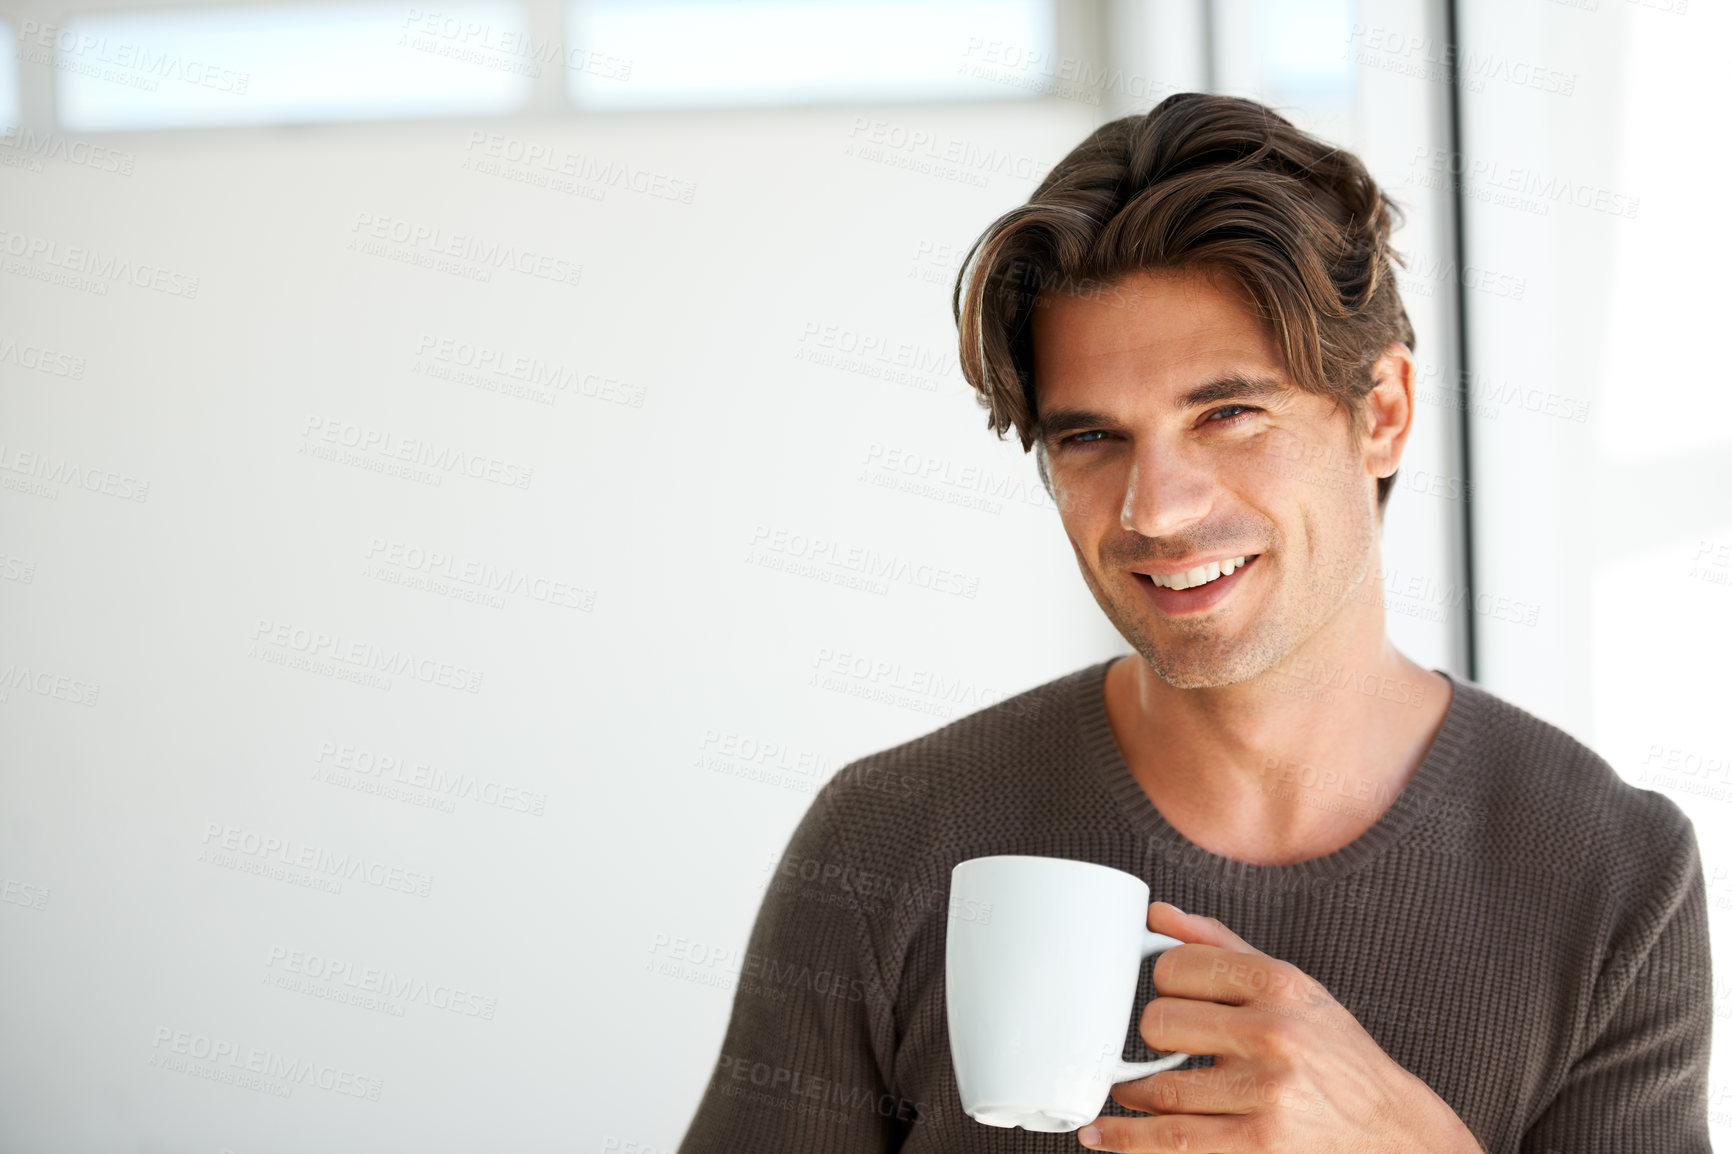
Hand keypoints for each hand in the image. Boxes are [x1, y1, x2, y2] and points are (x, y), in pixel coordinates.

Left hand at [1077, 902, 1485, 1152]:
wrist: (1394, 1131)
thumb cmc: (1336, 1055)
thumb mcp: (1295, 988)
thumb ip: (1223, 948)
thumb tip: (1158, 914)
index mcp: (1280, 984)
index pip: (1176, 967)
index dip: (1162, 982)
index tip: (1170, 996)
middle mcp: (1274, 1033)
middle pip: (1159, 1022)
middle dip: (1151, 1037)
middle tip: (1160, 1046)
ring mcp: (1266, 1093)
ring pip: (1160, 1086)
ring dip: (1131, 1092)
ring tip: (1128, 1091)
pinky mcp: (1258, 1145)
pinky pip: (1172, 1140)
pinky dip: (1126, 1139)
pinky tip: (1101, 1135)